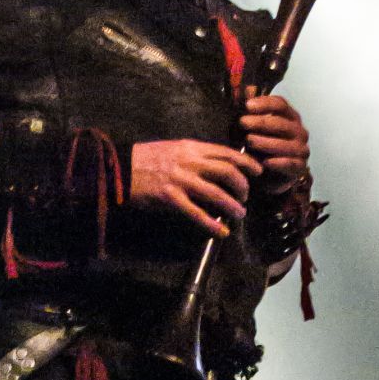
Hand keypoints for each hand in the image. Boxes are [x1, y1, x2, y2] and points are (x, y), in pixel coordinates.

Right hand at [130, 138, 261, 237]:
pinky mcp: (170, 197)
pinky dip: (212, 224)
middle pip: (228, 172)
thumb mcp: (175, 148)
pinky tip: (221, 232)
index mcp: (192, 147)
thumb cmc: (147, 159)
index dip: (247, 164)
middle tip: (246, 196)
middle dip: (243, 186)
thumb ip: (196, 155)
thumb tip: (218, 165)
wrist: (120, 168)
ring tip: (239, 213)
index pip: (228, 153)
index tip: (258, 172)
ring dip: (232, 205)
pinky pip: (196, 213)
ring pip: (216, 193)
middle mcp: (189, 161)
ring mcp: (180, 180)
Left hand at [241, 90, 309, 194]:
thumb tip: (246, 88)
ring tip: (249, 141)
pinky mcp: (300, 167)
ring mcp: (301, 149)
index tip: (247, 106)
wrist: (268, 176)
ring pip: (286, 144)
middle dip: (261, 122)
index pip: (280, 104)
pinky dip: (278, 163)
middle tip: (242, 123)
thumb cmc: (260, 147)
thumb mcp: (251, 128)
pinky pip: (291, 163)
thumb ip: (250, 110)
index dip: (264, 103)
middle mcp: (299, 131)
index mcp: (289, 117)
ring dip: (266, 142)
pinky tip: (265, 162)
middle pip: (281, 123)